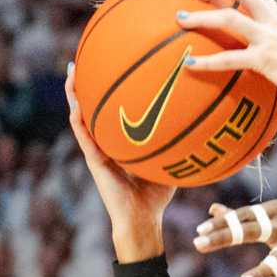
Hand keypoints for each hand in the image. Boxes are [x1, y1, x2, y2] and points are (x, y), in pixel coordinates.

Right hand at [65, 62, 174, 260]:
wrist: (142, 220)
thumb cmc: (157, 196)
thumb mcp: (171, 161)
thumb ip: (180, 142)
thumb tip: (205, 124)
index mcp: (120, 141)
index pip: (112, 109)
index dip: (110, 88)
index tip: (112, 63)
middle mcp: (106, 141)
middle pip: (93, 106)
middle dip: (89, 82)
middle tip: (86, 56)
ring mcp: (97, 150)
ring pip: (80, 116)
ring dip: (74, 94)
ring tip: (71, 71)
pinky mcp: (93, 160)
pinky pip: (83, 135)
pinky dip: (78, 117)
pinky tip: (75, 101)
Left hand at [172, 0, 276, 113]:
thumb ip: (275, 54)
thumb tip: (259, 73)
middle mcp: (274, 23)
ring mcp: (269, 39)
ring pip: (230, 19)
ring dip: (202, 17)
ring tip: (181, 19)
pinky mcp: (265, 60)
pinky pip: (229, 58)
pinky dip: (207, 61)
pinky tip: (189, 65)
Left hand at [192, 199, 276, 276]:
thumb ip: (244, 217)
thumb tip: (213, 210)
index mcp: (274, 212)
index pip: (242, 216)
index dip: (220, 224)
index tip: (199, 232)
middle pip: (250, 230)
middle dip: (224, 236)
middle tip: (199, 243)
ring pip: (276, 259)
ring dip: (260, 272)